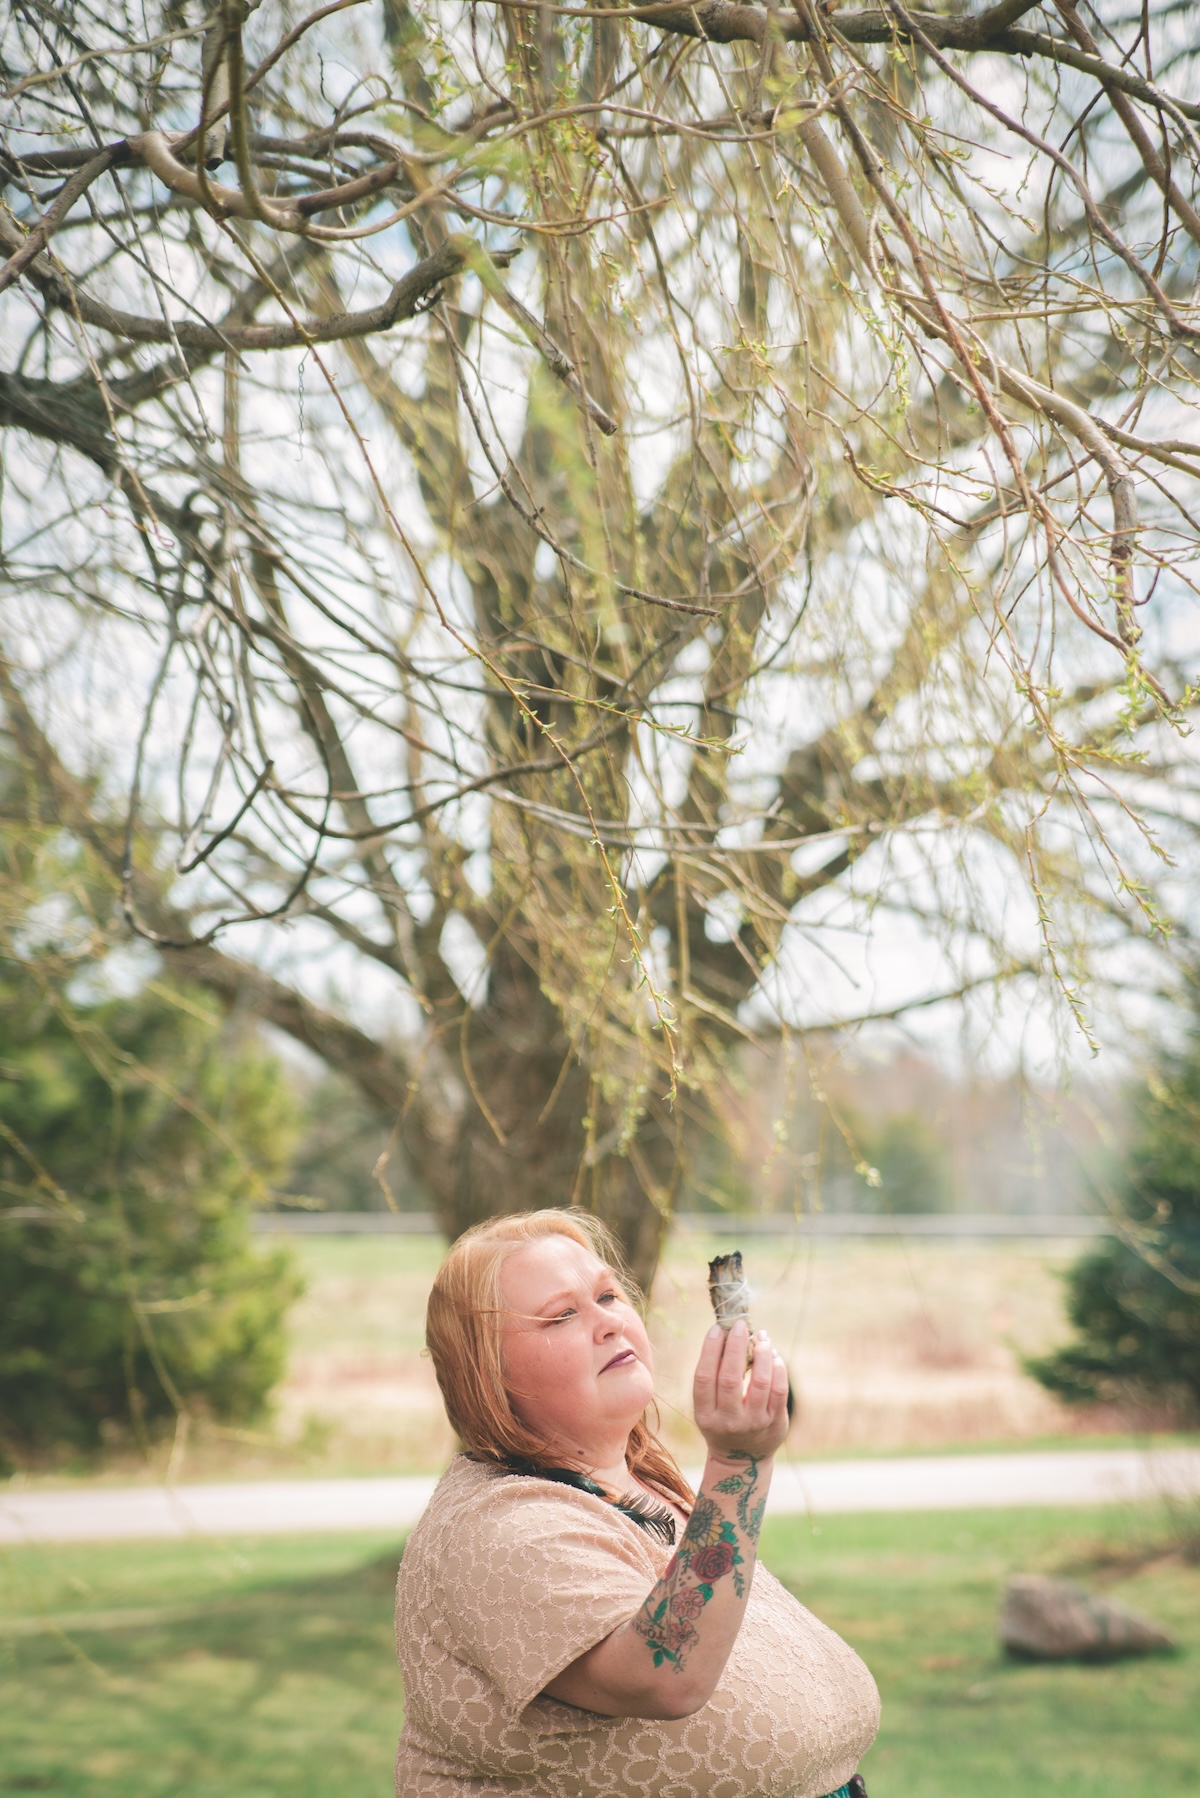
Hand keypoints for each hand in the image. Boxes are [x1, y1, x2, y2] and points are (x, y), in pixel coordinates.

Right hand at [692, 1319, 790, 1463]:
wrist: (742, 1460)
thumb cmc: (722, 1420)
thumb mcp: (709, 1406)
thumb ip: (714, 1376)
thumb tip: (726, 1334)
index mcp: (705, 1415)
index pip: (704, 1378)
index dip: (710, 1351)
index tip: (717, 1329)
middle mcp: (728, 1421)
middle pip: (731, 1378)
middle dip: (736, 1347)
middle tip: (741, 1325)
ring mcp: (753, 1423)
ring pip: (760, 1382)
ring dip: (761, 1354)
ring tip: (761, 1336)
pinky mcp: (775, 1423)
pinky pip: (779, 1390)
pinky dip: (777, 1368)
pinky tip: (773, 1354)